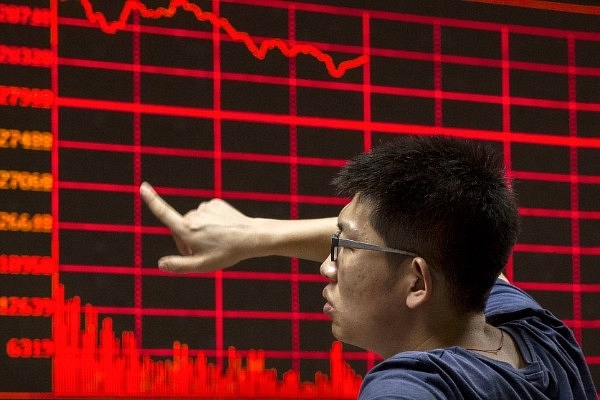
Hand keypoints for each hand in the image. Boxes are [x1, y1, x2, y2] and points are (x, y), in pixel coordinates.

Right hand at [140, 182, 256, 272]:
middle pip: (180, 227)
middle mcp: (194, 215)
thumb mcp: (202, 265)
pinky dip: (209, 222)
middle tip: (200, 254)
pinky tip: (220, 231)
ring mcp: (205, 207)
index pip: (164, 213)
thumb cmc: (226, 252)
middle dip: (185, 240)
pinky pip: (206, 214)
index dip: (152, 201)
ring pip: (194, 221)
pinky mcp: (215, 203)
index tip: (142, 187)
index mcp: (187, 230)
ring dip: (198, 231)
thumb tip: (160, 264)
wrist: (251, 237)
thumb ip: (179, 266)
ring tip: (214, 242)